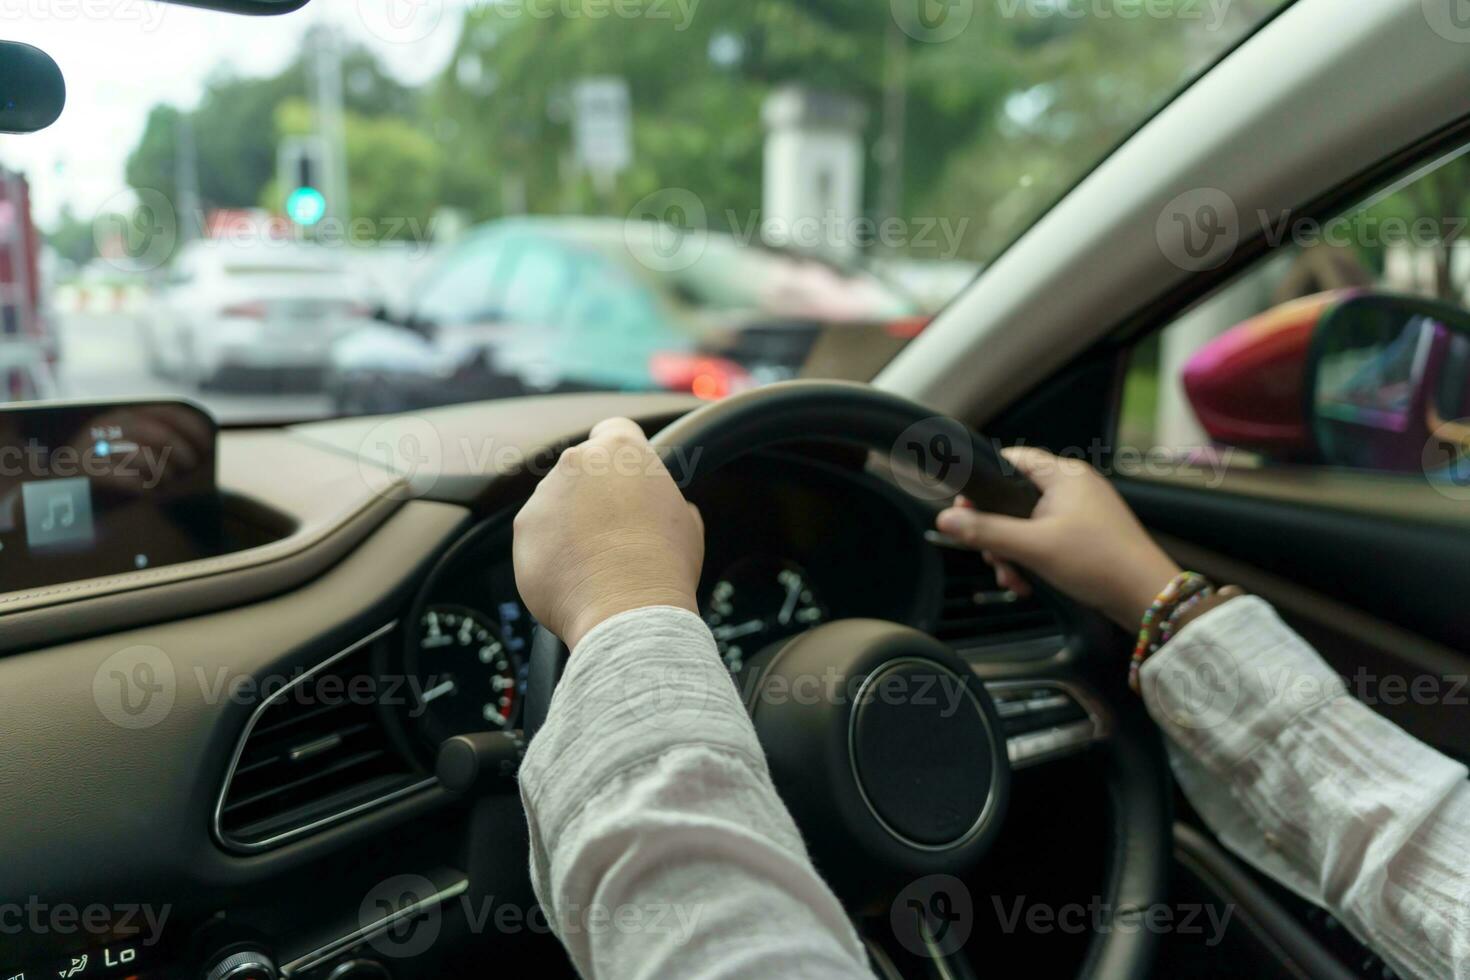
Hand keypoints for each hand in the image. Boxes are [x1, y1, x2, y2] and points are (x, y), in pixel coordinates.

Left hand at [513, 418, 704, 650]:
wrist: (628, 610)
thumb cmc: (664, 566)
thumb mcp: (686, 523)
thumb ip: (668, 502)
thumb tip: (670, 509)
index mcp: (622, 451)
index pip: (614, 429)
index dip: (621, 454)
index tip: (624, 476)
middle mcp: (577, 462)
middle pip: (582, 468)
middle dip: (593, 494)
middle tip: (615, 531)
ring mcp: (545, 494)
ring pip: (556, 502)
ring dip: (569, 524)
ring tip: (595, 561)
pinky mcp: (524, 529)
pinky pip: (538, 535)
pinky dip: (550, 552)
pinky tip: (574, 576)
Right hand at [935, 447, 1180, 628]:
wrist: (1145, 596)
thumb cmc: (1099, 562)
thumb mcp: (1033, 547)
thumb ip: (985, 532)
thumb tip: (945, 519)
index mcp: (1064, 475)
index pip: (1011, 460)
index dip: (983, 484)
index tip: (965, 510)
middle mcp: (1074, 487)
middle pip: (1014, 498)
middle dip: (997, 533)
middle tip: (992, 556)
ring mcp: (1082, 511)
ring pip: (1028, 524)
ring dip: (1013, 552)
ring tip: (1013, 578)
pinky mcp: (1087, 535)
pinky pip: (1046, 539)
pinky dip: (1032, 560)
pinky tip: (1028, 583)